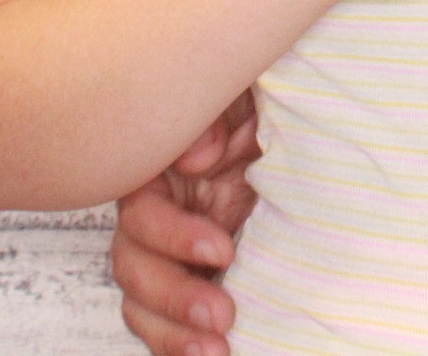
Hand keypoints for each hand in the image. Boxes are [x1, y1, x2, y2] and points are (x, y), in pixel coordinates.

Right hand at [113, 92, 258, 355]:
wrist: (295, 129)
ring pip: (142, 302)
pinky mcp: (194, 276)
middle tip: (221, 316)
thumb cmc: (258, 109)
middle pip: (132, 267)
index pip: (141, 213)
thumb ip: (215, 119)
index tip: (222, 251)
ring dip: (173, 333)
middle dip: (173, 297)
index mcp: (160, 171)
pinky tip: (212, 354)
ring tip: (217, 350)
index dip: (172, 237)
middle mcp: (157, 215)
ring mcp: (171, 251)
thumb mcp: (242, 97)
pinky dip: (180, 342)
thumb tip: (195, 158)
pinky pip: (167, 319)